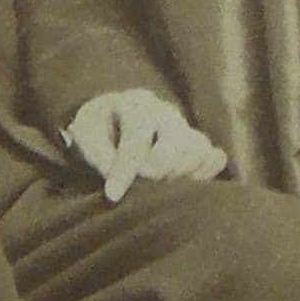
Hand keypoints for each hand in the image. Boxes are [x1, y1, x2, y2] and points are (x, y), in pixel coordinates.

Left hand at [67, 88, 227, 200]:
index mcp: (135, 104)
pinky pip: (215, 158)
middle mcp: (166, 112)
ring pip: (199, 151)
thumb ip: (97, 155)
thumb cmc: (97, 129)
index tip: (113, 196)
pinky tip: (178, 183)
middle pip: (177, 143)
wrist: (113, 120)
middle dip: (158, 170)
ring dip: (178, 175)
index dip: (125, 170)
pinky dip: (202, 175)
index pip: (136, 137)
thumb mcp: (84, 135)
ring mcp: (187, 127)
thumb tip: (116, 180)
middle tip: (142, 183)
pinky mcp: (199, 143)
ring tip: (156, 185)